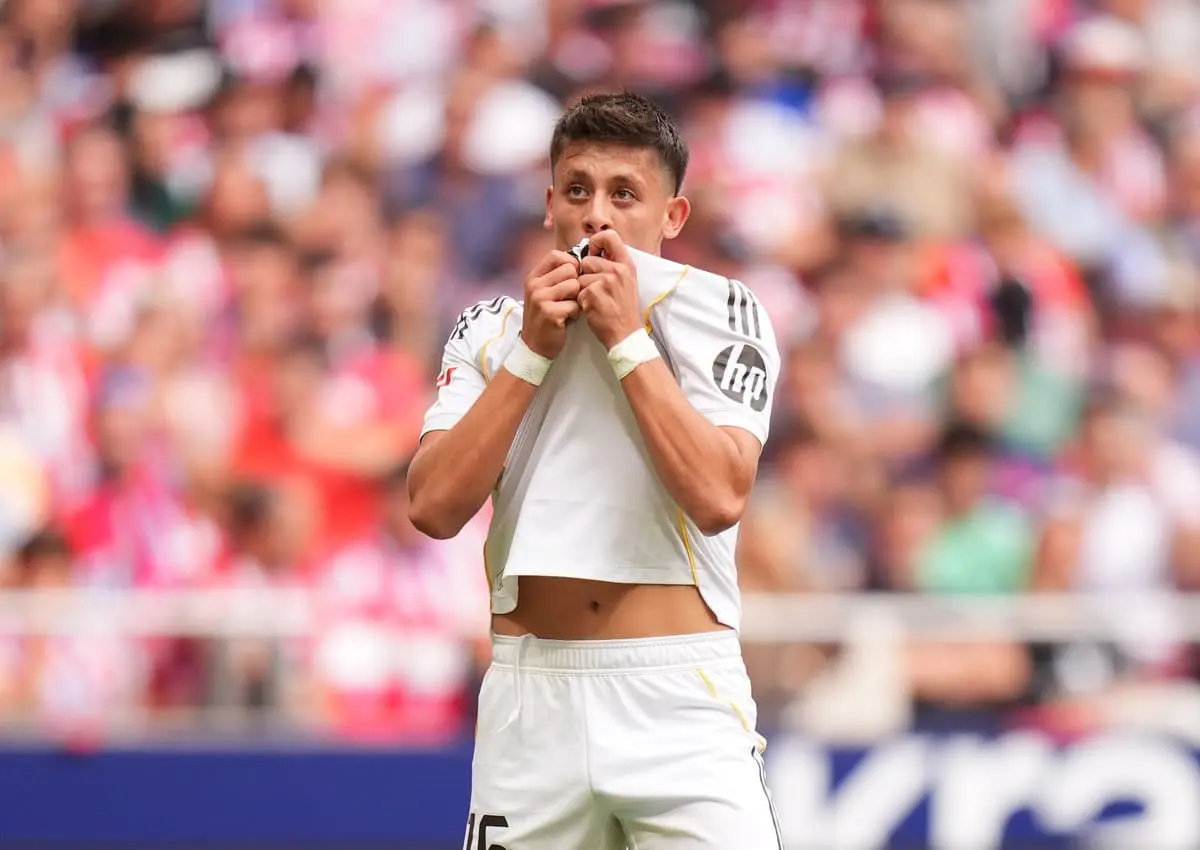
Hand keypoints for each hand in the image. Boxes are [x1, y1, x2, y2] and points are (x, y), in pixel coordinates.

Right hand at [521, 250, 580, 358]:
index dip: (570, 263)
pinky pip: (575, 304)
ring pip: (574, 285)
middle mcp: (534, 285)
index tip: (572, 278)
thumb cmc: (544, 318)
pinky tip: (567, 319)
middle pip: (569, 269)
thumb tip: (579, 261)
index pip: (556, 255)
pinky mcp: (550, 313)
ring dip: (576, 299)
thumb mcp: (542, 293)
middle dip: (575, 283)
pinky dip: (575, 313)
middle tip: (568, 298)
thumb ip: (555, 276)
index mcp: (533, 277)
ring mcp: (540, 298)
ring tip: (567, 309)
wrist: (534, 347)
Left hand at [577, 230, 641, 349]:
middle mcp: (617, 269)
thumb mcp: (627, 281)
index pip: (609, 236)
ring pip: (580, 277)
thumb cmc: (624, 309)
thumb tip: (593, 251)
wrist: (626, 334)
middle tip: (596, 289)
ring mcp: (605, 281)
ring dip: (582, 289)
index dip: (596, 242)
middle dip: (586, 275)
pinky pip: (577, 291)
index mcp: (626, 264)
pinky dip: (581, 301)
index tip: (592, 253)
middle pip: (587, 260)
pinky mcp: (592, 293)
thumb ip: (614, 264)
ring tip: (596, 300)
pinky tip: (593, 309)